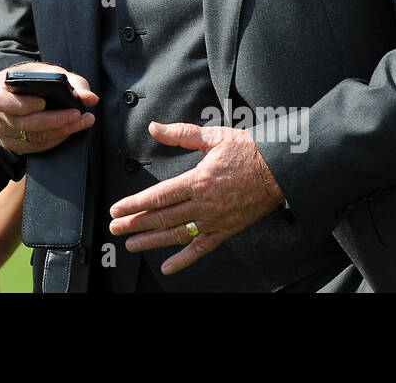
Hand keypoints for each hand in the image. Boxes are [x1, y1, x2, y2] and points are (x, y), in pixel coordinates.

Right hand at [0, 64, 96, 154]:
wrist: (19, 90)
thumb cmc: (33, 79)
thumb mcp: (49, 73)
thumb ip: (71, 83)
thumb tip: (90, 98)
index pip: (5, 102)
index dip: (24, 104)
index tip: (44, 102)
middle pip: (24, 124)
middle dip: (54, 120)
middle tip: (77, 114)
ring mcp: (2, 132)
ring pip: (32, 138)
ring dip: (60, 132)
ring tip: (81, 122)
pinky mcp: (12, 144)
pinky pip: (34, 148)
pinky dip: (54, 140)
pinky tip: (69, 131)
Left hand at [107, 122, 283, 275]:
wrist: (280, 169)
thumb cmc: (248, 152)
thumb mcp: (213, 136)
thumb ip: (181, 134)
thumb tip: (155, 128)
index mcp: (197, 180)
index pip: (158, 197)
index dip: (135, 205)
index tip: (117, 210)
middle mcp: (203, 204)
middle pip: (162, 218)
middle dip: (135, 224)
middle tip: (115, 228)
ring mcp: (214, 220)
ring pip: (176, 235)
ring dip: (151, 241)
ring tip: (131, 245)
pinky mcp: (225, 230)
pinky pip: (201, 249)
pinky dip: (184, 260)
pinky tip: (168, 266)